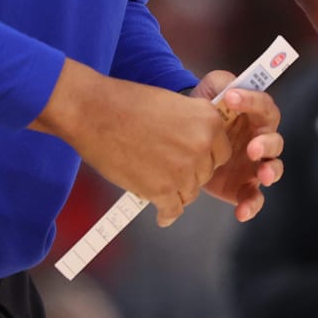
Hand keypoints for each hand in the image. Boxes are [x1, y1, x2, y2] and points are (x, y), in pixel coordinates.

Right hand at [33, 59, 231, 226]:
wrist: (95, 112)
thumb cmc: (128, 103)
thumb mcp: (174, 105)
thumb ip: (192, 126)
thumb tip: (197, 148)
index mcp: (208, 120)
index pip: (222, 152)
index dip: (206, 156)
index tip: (191, 157)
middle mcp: (202, 146)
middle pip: (206, 173)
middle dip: (190, 173)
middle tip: (168, 169)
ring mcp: (183, 170)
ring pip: (190, 193)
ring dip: (177, 191)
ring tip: (159, 185)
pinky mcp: (162, 190)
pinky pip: (173, 210)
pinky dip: (167, 214)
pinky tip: (162, 214)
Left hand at [189, 70, 284, 222]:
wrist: (184, 136)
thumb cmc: (205, 108)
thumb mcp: (211, 88)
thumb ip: (222, 81)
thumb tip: (231, 86)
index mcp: (256, 115)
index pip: (264, 106)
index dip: (251, 101)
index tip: (231, 97)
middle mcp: (260, 140)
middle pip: (275, 141)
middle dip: (267, 144)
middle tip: (252, 146)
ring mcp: (254, 165)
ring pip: (273, 168)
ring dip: (271, 172)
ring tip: (262, 175)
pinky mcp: (242, 186)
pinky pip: (254, 198)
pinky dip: (251, 206)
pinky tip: (241, 211)